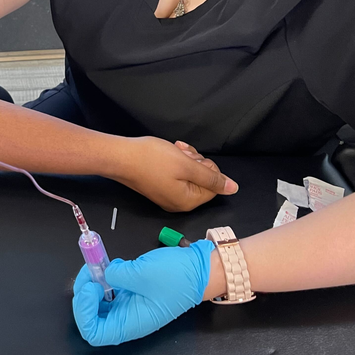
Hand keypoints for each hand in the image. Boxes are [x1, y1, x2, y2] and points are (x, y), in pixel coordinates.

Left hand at [73, 240, 213, 345]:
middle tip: (90, 270)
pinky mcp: (129, 293)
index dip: (84, 312)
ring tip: (98, 265)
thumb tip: (103, 273)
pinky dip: (102, 277)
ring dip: (91, 283)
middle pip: (91, 316)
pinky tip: (109, 265)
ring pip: (96, 302)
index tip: (91, 288)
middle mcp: (126, 319)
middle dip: (84, 293)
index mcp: (130, 324)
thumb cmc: (177, 278)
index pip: (94, 333)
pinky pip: (107, 290)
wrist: (199, 270)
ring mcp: (127, 306)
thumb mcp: (143, 273)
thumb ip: (117, 275)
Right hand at [110, 137, 237, 211]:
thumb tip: (233, 188)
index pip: (214, 186)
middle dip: (195, 162)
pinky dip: (175, 162)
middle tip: (181, 152)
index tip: (192, 157)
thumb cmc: (152, 160)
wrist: (121, 157)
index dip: (207, 167)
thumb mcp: (187, 165)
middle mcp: (179, 203)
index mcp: (188, 201)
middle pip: (201, 180)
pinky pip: (176, 176)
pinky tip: (167, 153)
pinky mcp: (158, 187)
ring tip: (173, 150)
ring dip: (185, 159)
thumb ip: (212, 178)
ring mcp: (167, 196)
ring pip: (189, 175)